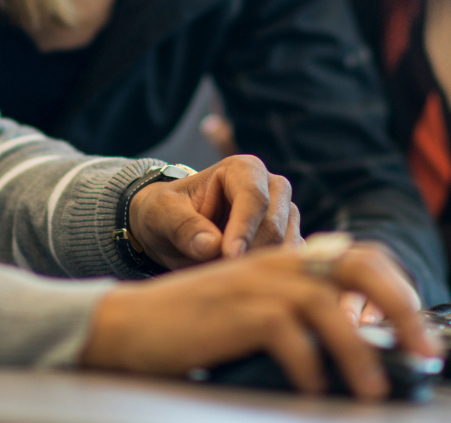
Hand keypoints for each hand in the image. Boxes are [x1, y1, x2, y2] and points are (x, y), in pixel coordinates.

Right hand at [80, 242, 441, 400]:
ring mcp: (256, 284)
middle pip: (359, 267)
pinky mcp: (236, 313)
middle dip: (402, 308)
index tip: (419, 329)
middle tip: (424, 351)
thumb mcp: (255, 308)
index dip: (399, 288)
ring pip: (329, 305)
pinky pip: (288, 336)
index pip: (361, 255)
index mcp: (287, 258)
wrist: (130, 325)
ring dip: (360, 351)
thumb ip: (300, 314)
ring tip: (375, 389)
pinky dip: (309, 366)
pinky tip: (313, 389)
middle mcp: (278, 262)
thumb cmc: (195, 326)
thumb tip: (360, 349)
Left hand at [126, 155, 297, 267]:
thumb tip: (211, 245)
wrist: (172, 229)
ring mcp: (284, 215)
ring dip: (253, 267)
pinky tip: (239, 280)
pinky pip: (289, 264)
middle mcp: (272, 188)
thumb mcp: (161, 214)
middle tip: (215, 273)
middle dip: (246, 254)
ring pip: (283, 249)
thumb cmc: (167, 213)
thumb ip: (183, 226)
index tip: (229, 256)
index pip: (254, 198)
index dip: (244, 229)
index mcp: (243, 169)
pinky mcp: (289, 241)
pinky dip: (267, 277)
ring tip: (218, 272)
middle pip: (273, 227)